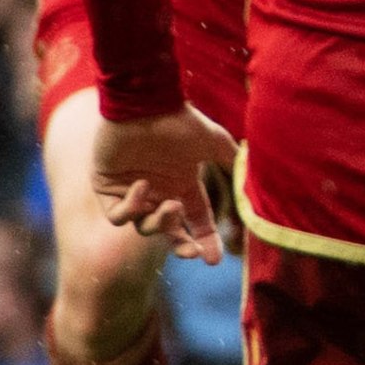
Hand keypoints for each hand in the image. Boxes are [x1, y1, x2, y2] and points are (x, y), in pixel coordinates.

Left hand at [93, 108, 239, 261]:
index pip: (197, 222)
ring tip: (170, 204)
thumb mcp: (215, 142)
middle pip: (170, 233)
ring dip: (160, 222)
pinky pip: (117, 214)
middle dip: (181, 246)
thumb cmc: (179, 120)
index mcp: (183, 186)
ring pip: (144, 227)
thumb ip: (233, 162)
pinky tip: (142, 186)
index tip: (214, 261)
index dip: (207, 242)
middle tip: (190, 252)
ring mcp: (132, 192)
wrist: (144, 103)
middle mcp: (159, 193)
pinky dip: (131, 207)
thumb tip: (257, 182)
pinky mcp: (107, 187)